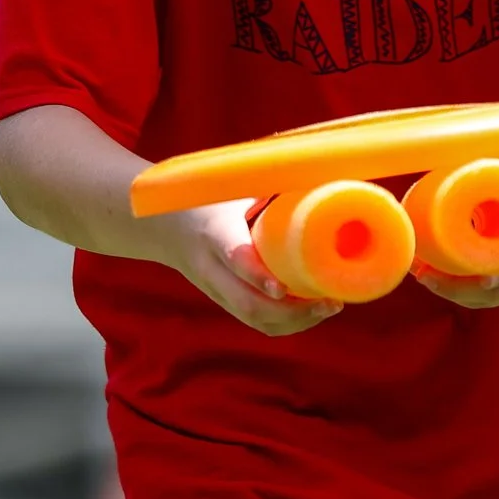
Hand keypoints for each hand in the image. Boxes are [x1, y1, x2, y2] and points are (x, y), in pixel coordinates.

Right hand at [166, 201, 341, 336]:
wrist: (169, 227)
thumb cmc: (212, 200)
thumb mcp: (234, 187)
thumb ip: (272, 184)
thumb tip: (323, 174)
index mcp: (215, 233)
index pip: (235, 259)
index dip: (258, 277)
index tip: (282, 289)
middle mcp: (213, 269)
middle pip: (249, 304)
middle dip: (293, 311)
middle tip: (329, 302)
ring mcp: (218, 291)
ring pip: (255, 318)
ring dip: (295, 320)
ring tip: (329, 307)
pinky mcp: (226, 303)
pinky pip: (256, 323)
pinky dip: (287, 324)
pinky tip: (312, 314)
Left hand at [411, 158, 498, 310]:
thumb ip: (498, 154)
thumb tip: (450, 138)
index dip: (483, 271)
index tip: (446, 265)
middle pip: (493, 288)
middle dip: (452, 285)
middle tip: (419, 267)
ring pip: (490, 298)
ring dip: (453, 292)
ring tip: (422, 273)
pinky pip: (494, 300)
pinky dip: (466, 296)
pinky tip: (440, 283)